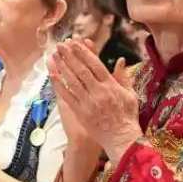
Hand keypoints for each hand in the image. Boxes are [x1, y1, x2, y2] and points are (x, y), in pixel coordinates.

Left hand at [49, 39, 140, 162]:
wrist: (121, 138)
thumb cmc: (127, 117)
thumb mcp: (130, 94)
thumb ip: (124, 77)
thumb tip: (120, 60)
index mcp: (111, 86)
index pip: (95, 64)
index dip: (84, 52)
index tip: (76, 43)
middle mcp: (98, 92)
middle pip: (81, 70)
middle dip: (70, 55)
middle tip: (61, 44)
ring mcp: (88, 102)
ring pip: (72, 80)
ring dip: (62, 66)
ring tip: (54, 55)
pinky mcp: (80, 112)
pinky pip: (67, 95)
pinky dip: (59, 84)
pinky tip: (52, 74)